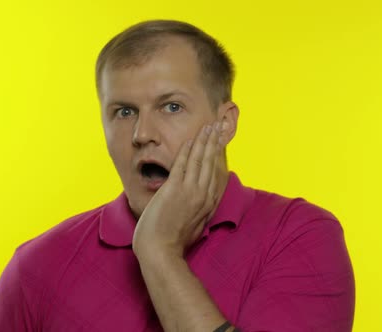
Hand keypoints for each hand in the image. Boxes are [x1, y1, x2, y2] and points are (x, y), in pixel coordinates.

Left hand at [132, 120, 226, 259]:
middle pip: (212, 163)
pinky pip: (183, 164)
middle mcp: (203, 195)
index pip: (216, 174)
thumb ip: (199, 213)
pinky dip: (187, 150)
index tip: (220, 143)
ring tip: (208, 126)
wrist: (160, 252)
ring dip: (204, 141)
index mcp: (208, 204)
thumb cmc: (173, 243)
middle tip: (218, 126)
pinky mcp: (175, 190)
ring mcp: (190, 191)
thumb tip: (200, 206)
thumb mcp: (194, 227)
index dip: (218, 156)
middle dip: (215, 142)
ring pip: (200, 160)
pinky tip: (190, 140)